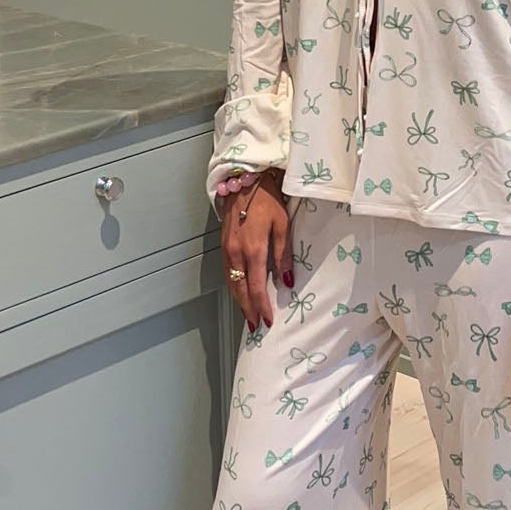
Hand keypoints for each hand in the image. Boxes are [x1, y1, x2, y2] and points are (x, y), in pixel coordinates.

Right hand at [221, 171, 292, 332]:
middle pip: (240, 290)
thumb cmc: (267, 201)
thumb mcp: (282, 225)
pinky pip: (227, 272)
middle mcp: (236, 253)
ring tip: (247, 315)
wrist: (244, 182)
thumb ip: (283, 255)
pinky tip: (239, 293)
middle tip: (255, 327)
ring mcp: (227, 250)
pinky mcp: (223, 246)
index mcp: (253, 249)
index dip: (261, 306)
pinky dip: (233, 287)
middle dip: (248, 309)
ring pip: (231, 283)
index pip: (255, 287)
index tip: (267, 321)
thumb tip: (287, 281)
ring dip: (239, 301)